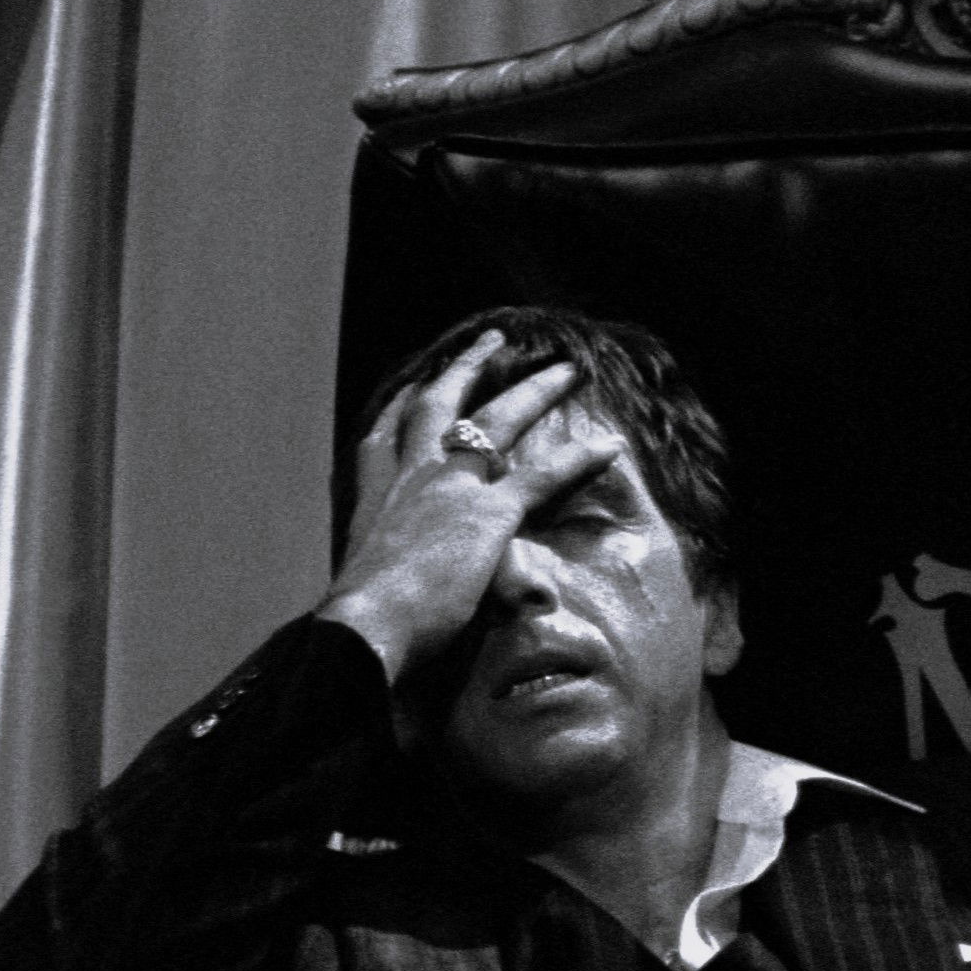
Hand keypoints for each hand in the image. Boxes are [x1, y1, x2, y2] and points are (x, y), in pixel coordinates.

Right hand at [320, 330, 621, 680]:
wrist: (365, 628)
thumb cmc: (359, 625)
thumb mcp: (368, 590)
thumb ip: (395, 581)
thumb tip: (398, 602)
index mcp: (371, 501)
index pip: (380, 442)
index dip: (396, 410)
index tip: (412, 385)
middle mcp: (408, 480)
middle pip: (437, 406)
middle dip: (465, 369)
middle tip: (489, 342)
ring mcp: (449, 487)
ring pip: (496, 420)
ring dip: (534, 389)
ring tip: (565, 368)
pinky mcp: (488, 512)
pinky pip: (544, 476)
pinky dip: (580, 459)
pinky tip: (610, 445)